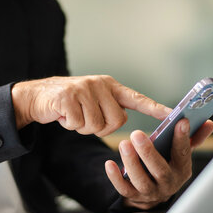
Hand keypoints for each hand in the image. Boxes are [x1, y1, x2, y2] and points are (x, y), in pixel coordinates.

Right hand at [11, 75, 170, 136]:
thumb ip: (110, 108)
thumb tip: (122, 120)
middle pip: (117, 121)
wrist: (38, 97)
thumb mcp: (94, 101)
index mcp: (111, 86)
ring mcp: (84, 88)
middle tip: (86, 120)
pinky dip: (71, 125)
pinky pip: (79, 124)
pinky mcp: (68, 96)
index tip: (174, 115)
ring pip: (97, 125)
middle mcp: (100, 84)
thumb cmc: (70, 104)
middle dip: (101, 128)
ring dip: (84, 128)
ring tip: (74, 115)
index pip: (138, 99)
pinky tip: (64, 115)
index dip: (156, 109)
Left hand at [105, 119, 212, 209]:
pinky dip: (116, 178)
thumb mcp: (181, 153)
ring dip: (131, 162)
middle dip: (149, 152)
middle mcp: (168, 183)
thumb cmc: (168, 166)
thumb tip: (208, 122)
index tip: (181, 122)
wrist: (155, 192)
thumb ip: (193, 137)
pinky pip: (124, 189)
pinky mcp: (134, 197)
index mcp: (182, 169)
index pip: (183, 153)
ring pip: (141, 180)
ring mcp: (151, 192)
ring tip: (123, 144)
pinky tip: (109, 164)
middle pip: (160, 170)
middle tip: (137, 134)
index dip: (182, 138)